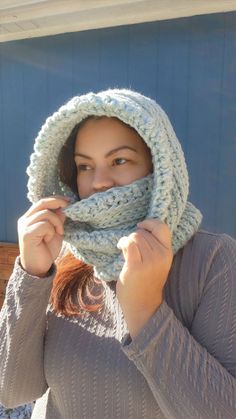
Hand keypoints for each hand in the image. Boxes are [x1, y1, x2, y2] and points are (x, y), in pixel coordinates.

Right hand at [17, 196, 69, 276]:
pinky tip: (49, 239)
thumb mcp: (56, 232)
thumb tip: (63, 207)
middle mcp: (25, 219)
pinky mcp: (27, 234)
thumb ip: (58, 219)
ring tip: (59, 232)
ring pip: (45, 213)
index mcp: (30, 217)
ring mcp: (24, 226)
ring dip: (57, 222)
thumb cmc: (46, 250)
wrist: (39, 268)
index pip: (43, 202)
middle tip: (69, 206)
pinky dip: (51, 231)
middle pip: (42, 203)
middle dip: (58, 202)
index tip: (69, 200)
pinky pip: (44, 224)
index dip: (56, 199)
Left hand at [116, 219, 172, 337]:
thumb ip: (153, 245)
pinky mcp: (135, 266)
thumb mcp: (157, 261)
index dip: (150, 222)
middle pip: (143, 232)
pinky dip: (122, 242)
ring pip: (135, 237)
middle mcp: (160, 255)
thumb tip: (140, 226)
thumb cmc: (147, 281)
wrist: (143, 304)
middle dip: (134, 236)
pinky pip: (128, 244)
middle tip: (131, 247)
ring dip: (127, 240)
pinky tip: (121, 247)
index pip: (162, 227)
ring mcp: (149, 261)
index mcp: (168, 252)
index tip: (141, 226)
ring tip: (126, 249)